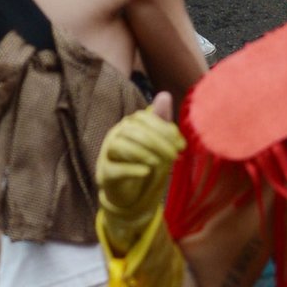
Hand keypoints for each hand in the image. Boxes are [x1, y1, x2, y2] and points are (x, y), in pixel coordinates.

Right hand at [96, 97, 185, 249]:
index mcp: (128, 124)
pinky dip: (131, 169)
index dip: (163, 128)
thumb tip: (165, 95)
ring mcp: (107, 154)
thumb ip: (160, 121)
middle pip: (132, 131)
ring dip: (142, 152)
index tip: (181, 144)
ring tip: (160, 162)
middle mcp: (115, 135)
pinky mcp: (105, 174)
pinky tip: (146, 172)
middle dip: (156, 142)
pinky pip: (114, 169)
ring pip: (120, 145)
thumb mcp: (155, 143)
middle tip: (174, 155)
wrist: (126, 192)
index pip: (143, 118)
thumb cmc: (143, 161)